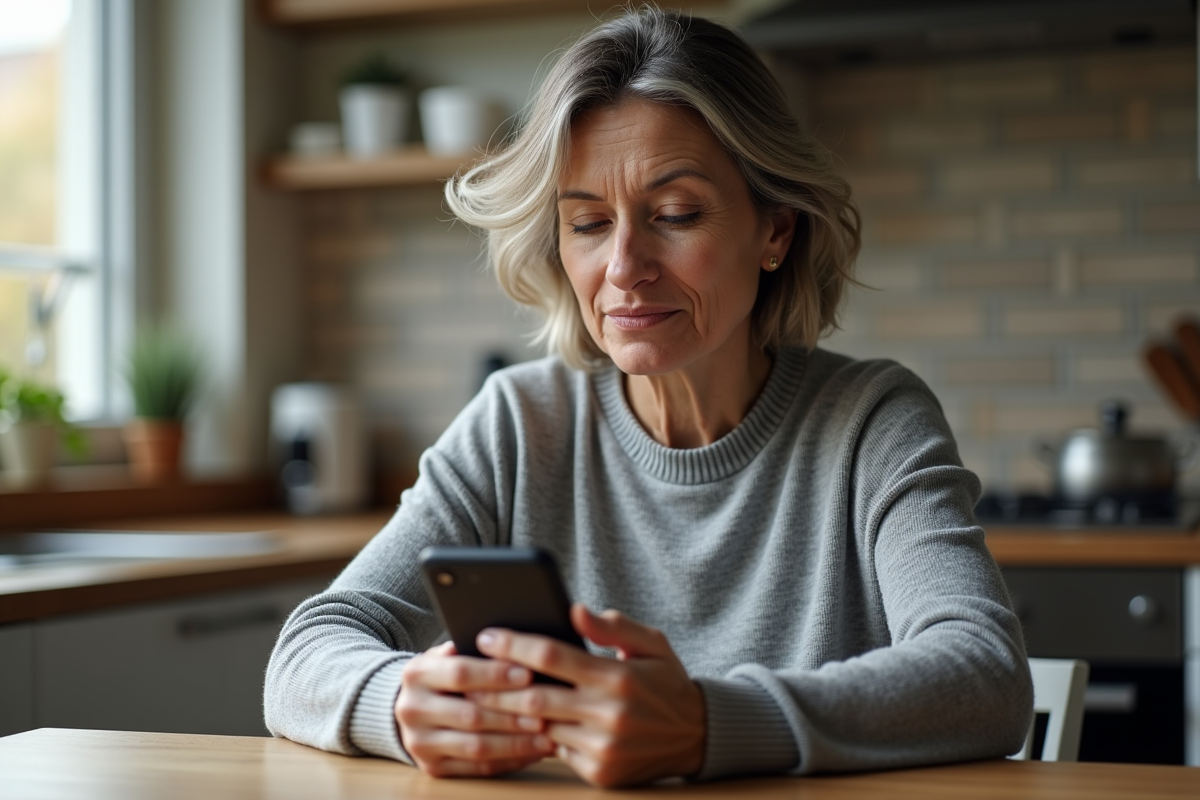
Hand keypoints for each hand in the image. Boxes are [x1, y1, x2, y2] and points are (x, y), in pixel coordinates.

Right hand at [395, 641, 556, 776]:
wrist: (414, 707)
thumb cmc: (444, 675)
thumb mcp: (448, 654)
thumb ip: (472, 649)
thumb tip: (514, 644)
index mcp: (416, 674)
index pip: (460, 674)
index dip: (496, 675)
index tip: (528, 673)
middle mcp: (411, 710)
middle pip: (470, 715)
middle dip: (512, 712)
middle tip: (546, 708)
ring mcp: (420, 743)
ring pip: (476, 746)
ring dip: (516, 741)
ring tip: (546, 733)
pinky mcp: (433, 768)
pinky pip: (478, 768)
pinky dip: (510, 760)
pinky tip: (533, 750)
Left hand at [469, 604, 705, 787]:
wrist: (697, 736)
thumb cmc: (666, 681)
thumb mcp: (651, 643)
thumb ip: (612, 626)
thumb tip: (574, 609)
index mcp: (618, 677)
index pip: (552, 655)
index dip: (514, 645)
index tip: (486, 635)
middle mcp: (609, 715)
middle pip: (534, 696)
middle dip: (495, 683)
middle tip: (467, 671)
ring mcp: (603, 748)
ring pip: (539, 727)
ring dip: (508, 713)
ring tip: (480, 696)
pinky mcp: (600, 773)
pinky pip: (555, 752)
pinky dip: (536, 737)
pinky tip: (517, 723)